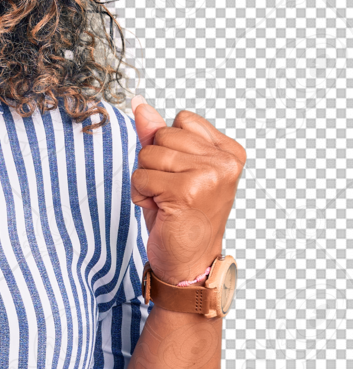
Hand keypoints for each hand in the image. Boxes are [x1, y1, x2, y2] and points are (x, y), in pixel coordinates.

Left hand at [130, 96, 245, 283]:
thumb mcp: (171, 171)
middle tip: (171, 194)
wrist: (188, 264)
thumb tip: (139, 104)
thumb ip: (157, 136)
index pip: (181, 120)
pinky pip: (141, 176)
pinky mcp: (188, 190)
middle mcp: (224, 161)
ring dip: (146, 181)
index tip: (182, 177)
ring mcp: (209, 174)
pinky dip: (140, 195)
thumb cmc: (181, 218)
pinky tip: (161, 211)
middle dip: (154, 164)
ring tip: (166, 202)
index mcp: (229, 152)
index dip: (168, 147)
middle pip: (162, 135)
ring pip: (148, 155)